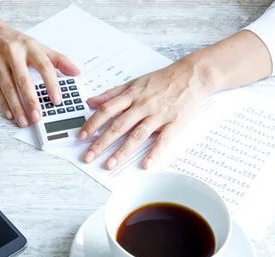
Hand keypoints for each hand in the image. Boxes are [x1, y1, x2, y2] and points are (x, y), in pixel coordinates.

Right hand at [0, 22, 79, 126]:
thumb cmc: (17, 43)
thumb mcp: (39, 47)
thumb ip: (59, 60)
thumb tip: (76, 72)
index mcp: (30, 47)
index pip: (44, 66)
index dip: (51, 84)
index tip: (57, 100)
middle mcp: (13, 53)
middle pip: (23, 80)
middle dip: (31, 101)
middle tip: (38, 117)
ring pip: (8, 88)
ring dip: (17, 107)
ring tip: (25, 121)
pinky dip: (4, 104)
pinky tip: (11, 115)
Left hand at [79, 58, 213, 168]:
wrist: (192, 75)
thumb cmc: (163, 79)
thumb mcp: (135, 82)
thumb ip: (112, 94)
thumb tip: (91, 101)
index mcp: (132, 95)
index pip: (107, 110)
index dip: (92, 124)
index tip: (82, 137)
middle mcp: (143, 105)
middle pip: (118, 125)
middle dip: (101, 142)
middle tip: (88, 157)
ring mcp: (159, 115)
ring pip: (137, 134)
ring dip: (122, 151)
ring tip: (110, 164)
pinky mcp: (174, 123)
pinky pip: (163, 139)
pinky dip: (155, 152)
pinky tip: (146, 164)